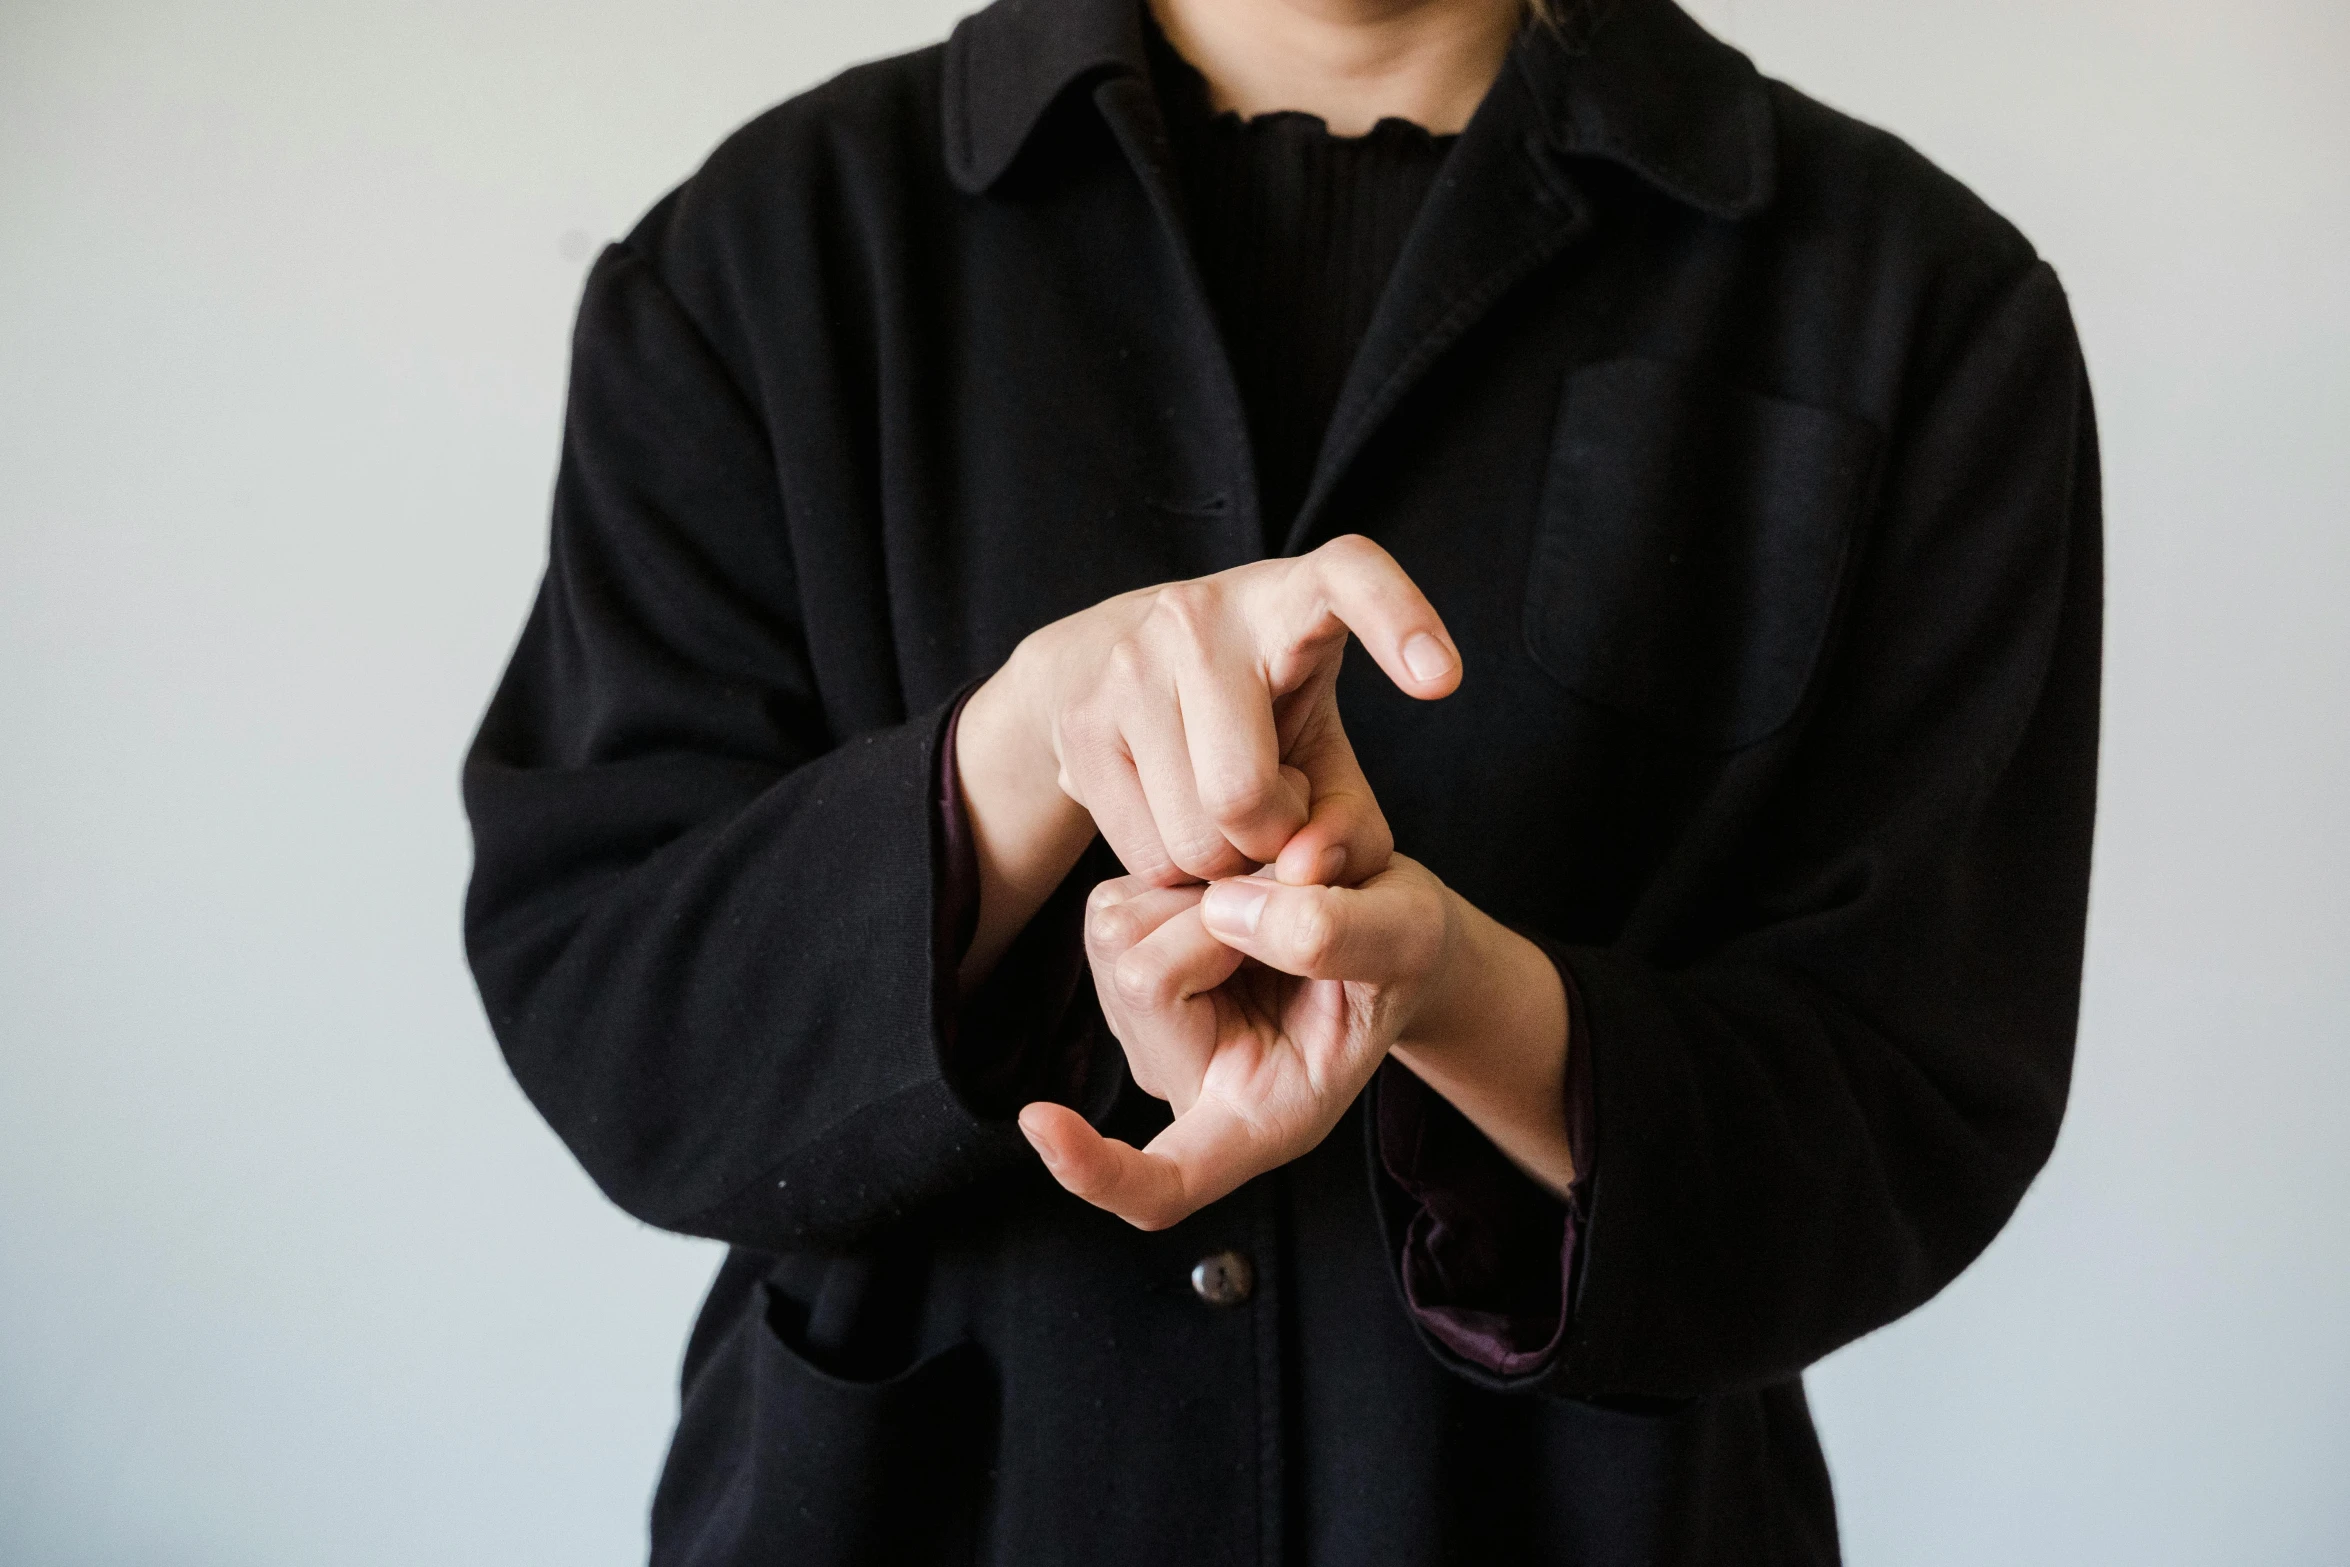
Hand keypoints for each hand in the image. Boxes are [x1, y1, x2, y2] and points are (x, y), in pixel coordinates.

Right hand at [953, 538, 1461, 985]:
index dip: (1398, 620)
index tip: (1443, 681)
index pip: (1348, 577)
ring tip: (1223, 819)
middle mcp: (1199, 617)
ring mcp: (1128, 666)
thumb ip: (1350, 813)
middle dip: (1272, 838)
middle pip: (1247, 793)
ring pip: (1195, 837)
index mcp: (1284, 598)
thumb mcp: (1313, 742)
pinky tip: (1176, 823)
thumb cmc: (1243, 708)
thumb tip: (1310, 870)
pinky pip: (1146, 854)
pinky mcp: (1081, 724)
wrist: (1088, 670)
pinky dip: (1176, 871)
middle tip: (1274, 822)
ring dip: (1222, 861)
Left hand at [1019, 855, 1467, 1229]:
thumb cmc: (1402, 952)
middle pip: (1144, 978)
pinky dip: (1174, 874)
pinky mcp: (1123, 955)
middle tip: (1292, 902)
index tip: (1041, 1125)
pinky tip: (1231, 890)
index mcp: (1258, 1118)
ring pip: (1119, 928)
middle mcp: (1184, 1078)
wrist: (1382, 922)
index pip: (1165, 1184)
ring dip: (1195, 889)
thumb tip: (1225, 908)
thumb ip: (1338, 935)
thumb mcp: (1412, 941)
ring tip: (1268, 900)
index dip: (1098, 1168)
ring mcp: (1143, 1022)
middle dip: (1217, 917)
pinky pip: (1116, 896)